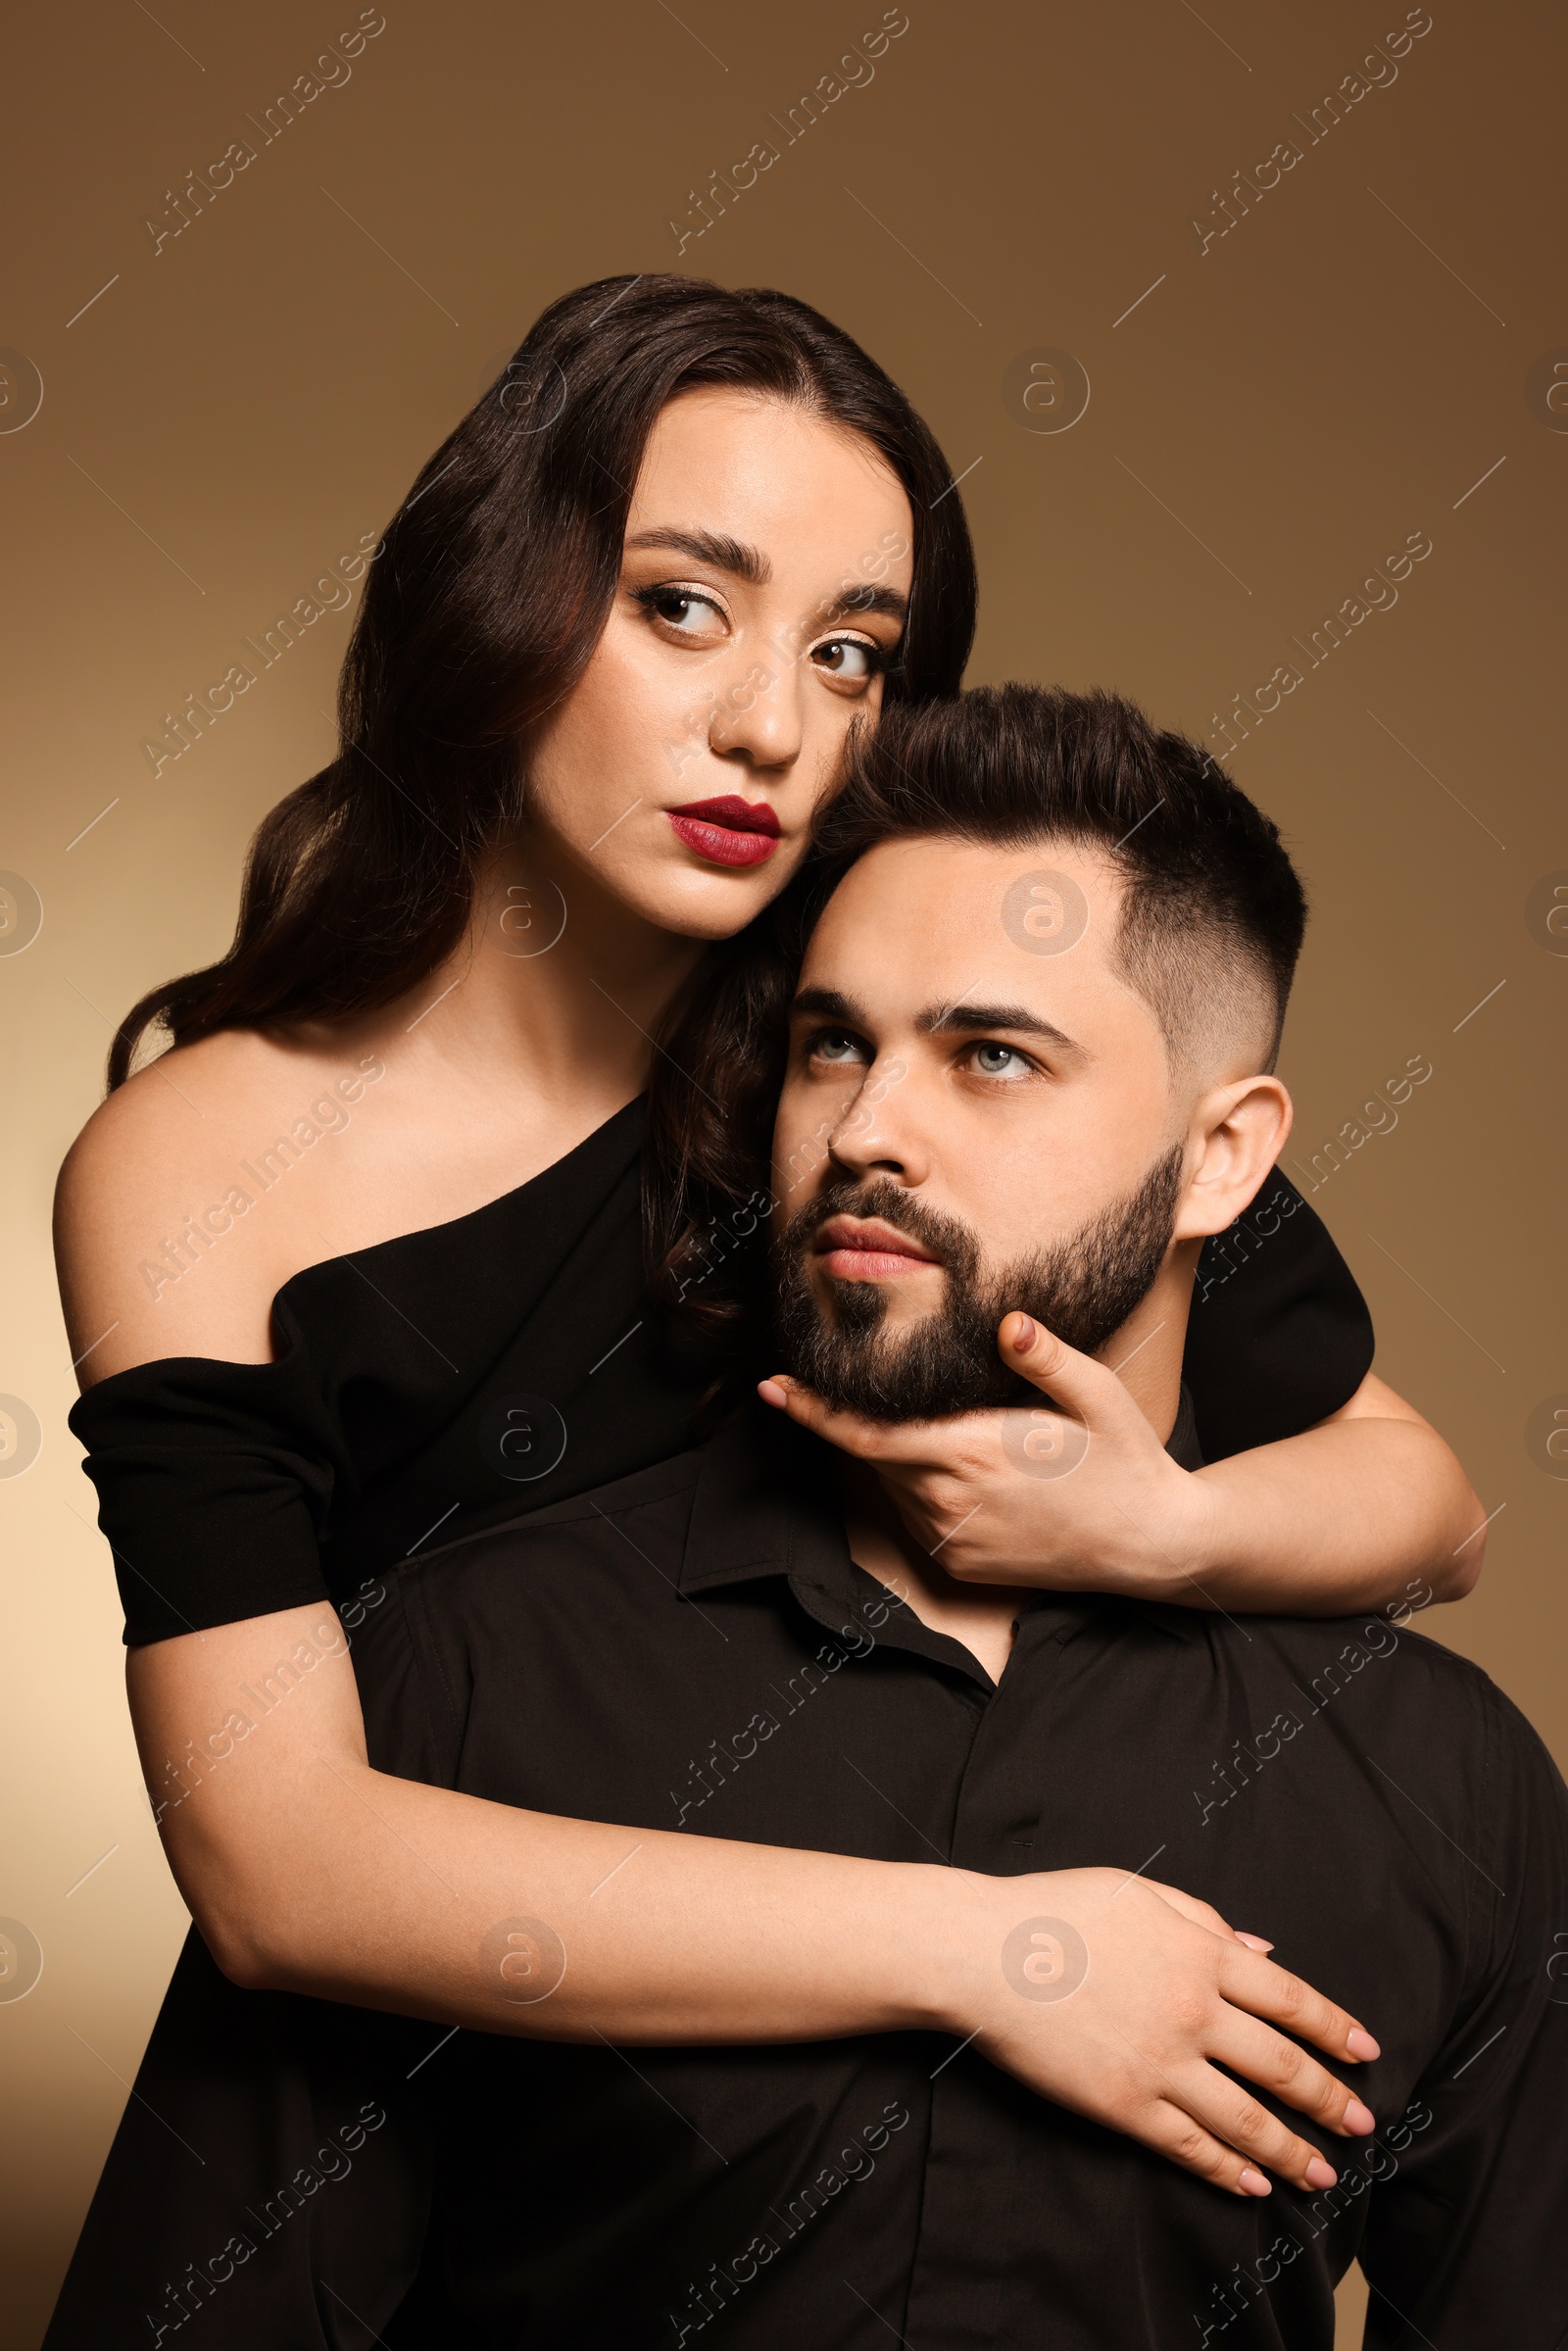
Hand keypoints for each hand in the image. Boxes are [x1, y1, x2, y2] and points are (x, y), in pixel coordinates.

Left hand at [760, 1314, 1218, 1599]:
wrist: (1150, 1546)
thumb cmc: (1126, 1461)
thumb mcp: (1099, 1397)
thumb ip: (1047, 1358)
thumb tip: (1007, 1321)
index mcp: (973, 1454)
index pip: (867, 1433)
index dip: (814, 1411)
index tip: (773, 1386)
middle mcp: (950, 1503)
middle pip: (872, 1454)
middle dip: (858, 1419)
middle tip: (862, 1381)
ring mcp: (952, 1540)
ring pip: (890, 1485)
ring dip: (895, 1453)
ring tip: (945, 1427)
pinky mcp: (959, 1564)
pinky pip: (914, 1516)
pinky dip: (914, 1486)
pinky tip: (955, 1466)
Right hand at [937, 1865, 1378, 2197]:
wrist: (983, 1954)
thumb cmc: (1056, 1912)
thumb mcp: (1139, 1893)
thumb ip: (1205, 1921)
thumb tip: (1263, 1952)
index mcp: (1201, 1953)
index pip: (1290, 1999)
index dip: (1333, 2028)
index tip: (1365, 2052)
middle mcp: (1194, 2011)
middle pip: (1282, 2065)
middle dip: (1329, 2098)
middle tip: (1362, 2122)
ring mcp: (1161, 2063)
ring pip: (1246, 2118)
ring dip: (1292, 2150)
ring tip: (1322, 2174)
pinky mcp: (1124, 2105)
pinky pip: (1190, 2145)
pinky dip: (1227, 2169)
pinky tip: (1251, 2183)